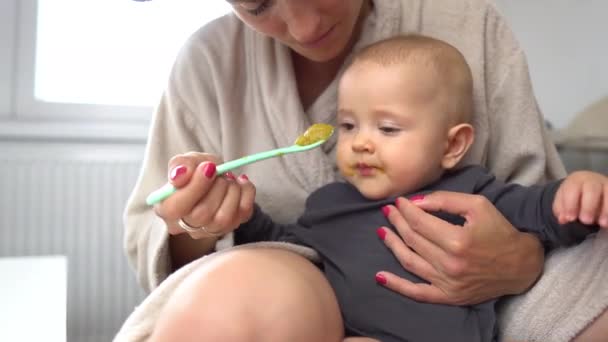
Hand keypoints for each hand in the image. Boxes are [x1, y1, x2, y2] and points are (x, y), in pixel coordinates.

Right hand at [154, 152, 255, 238]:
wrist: (212, 179)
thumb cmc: (194, 171)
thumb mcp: (186, 161)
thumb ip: (181, 165)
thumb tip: (180, 174)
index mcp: (166, 208)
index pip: (175, 208)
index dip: (195, 187)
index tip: (209, 167)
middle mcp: (184, 225)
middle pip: (201, 215)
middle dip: (216, 188)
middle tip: (219, 172)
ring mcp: (208, 230)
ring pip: (223, 219)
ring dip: (231, 191)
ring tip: (228, 177)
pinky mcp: (230, 227)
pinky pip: (243, 215)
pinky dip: (246, 194)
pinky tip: (241, 182)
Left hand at [376, 191, 543, 304]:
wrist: (521, 265)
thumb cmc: (499, 230)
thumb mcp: (477, 205)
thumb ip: (444, 200)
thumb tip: (414, 202)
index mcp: (457, 241)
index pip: (419, 222)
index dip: (405, 210)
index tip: (398, 201)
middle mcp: (450, 264)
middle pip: (412, 240)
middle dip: (397, 222)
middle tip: (388, 211)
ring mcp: (448, 283)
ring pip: (409, 262)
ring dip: (392, 245)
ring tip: (382, 231)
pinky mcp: (448, 297)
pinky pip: (417, 293)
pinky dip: (397, 285)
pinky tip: (380, 276)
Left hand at [553, 171, 607, 227]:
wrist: (588, 184)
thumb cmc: (573, 195)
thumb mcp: (562, 200)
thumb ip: (561, 209)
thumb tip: (563, 219)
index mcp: (576, 180)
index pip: (572, 189)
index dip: (571, 205)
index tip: (570, 219)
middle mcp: (592, 181)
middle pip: (592, 190)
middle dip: (588, 207)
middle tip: (586, 221)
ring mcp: (605, 185)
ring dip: (605, 210)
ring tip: (601, 223)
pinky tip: (607, 222)